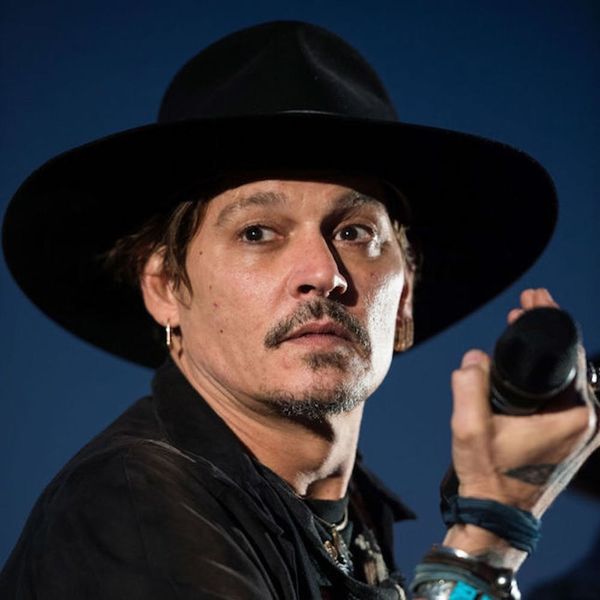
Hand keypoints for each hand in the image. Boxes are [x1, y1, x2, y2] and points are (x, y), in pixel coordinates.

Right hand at [443, 288, 598, 567]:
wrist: (498, 516)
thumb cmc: (488, 476)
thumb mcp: (470, 428)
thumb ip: (470, 385)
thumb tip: (475, 357)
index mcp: (577, 416)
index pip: (570, 353)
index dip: (550, 319)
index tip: (533, 298)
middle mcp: (588, 423)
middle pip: (572, 361)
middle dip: (548, 329)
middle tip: (528, 304)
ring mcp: (581, 432)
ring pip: (566, 377)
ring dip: (546, 351)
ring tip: (522, 326)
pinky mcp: (569, 438)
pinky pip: (562, 394)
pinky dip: (547, 373)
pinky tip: (527, 363)